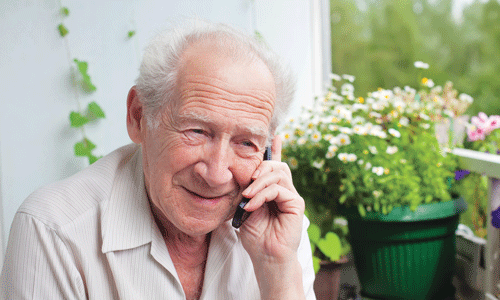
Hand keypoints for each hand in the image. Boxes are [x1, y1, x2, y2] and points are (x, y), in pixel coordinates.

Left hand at [239, 136, 305, 298]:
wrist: (266, 257)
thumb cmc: (254, 235)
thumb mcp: (245, 206)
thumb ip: (247, 189)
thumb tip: (243, 173)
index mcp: (273, 189)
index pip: (274, 164)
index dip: (274, 148)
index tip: (273, 133)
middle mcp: (285, 190)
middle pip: (276, 165)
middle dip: (259, 168)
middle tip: (245, 184)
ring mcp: (292, 196)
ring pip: (278, 173)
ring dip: (258, 183)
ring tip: (246, 197)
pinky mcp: (296, 204)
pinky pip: (278, 189)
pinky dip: (262, 195)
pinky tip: (252, 205)